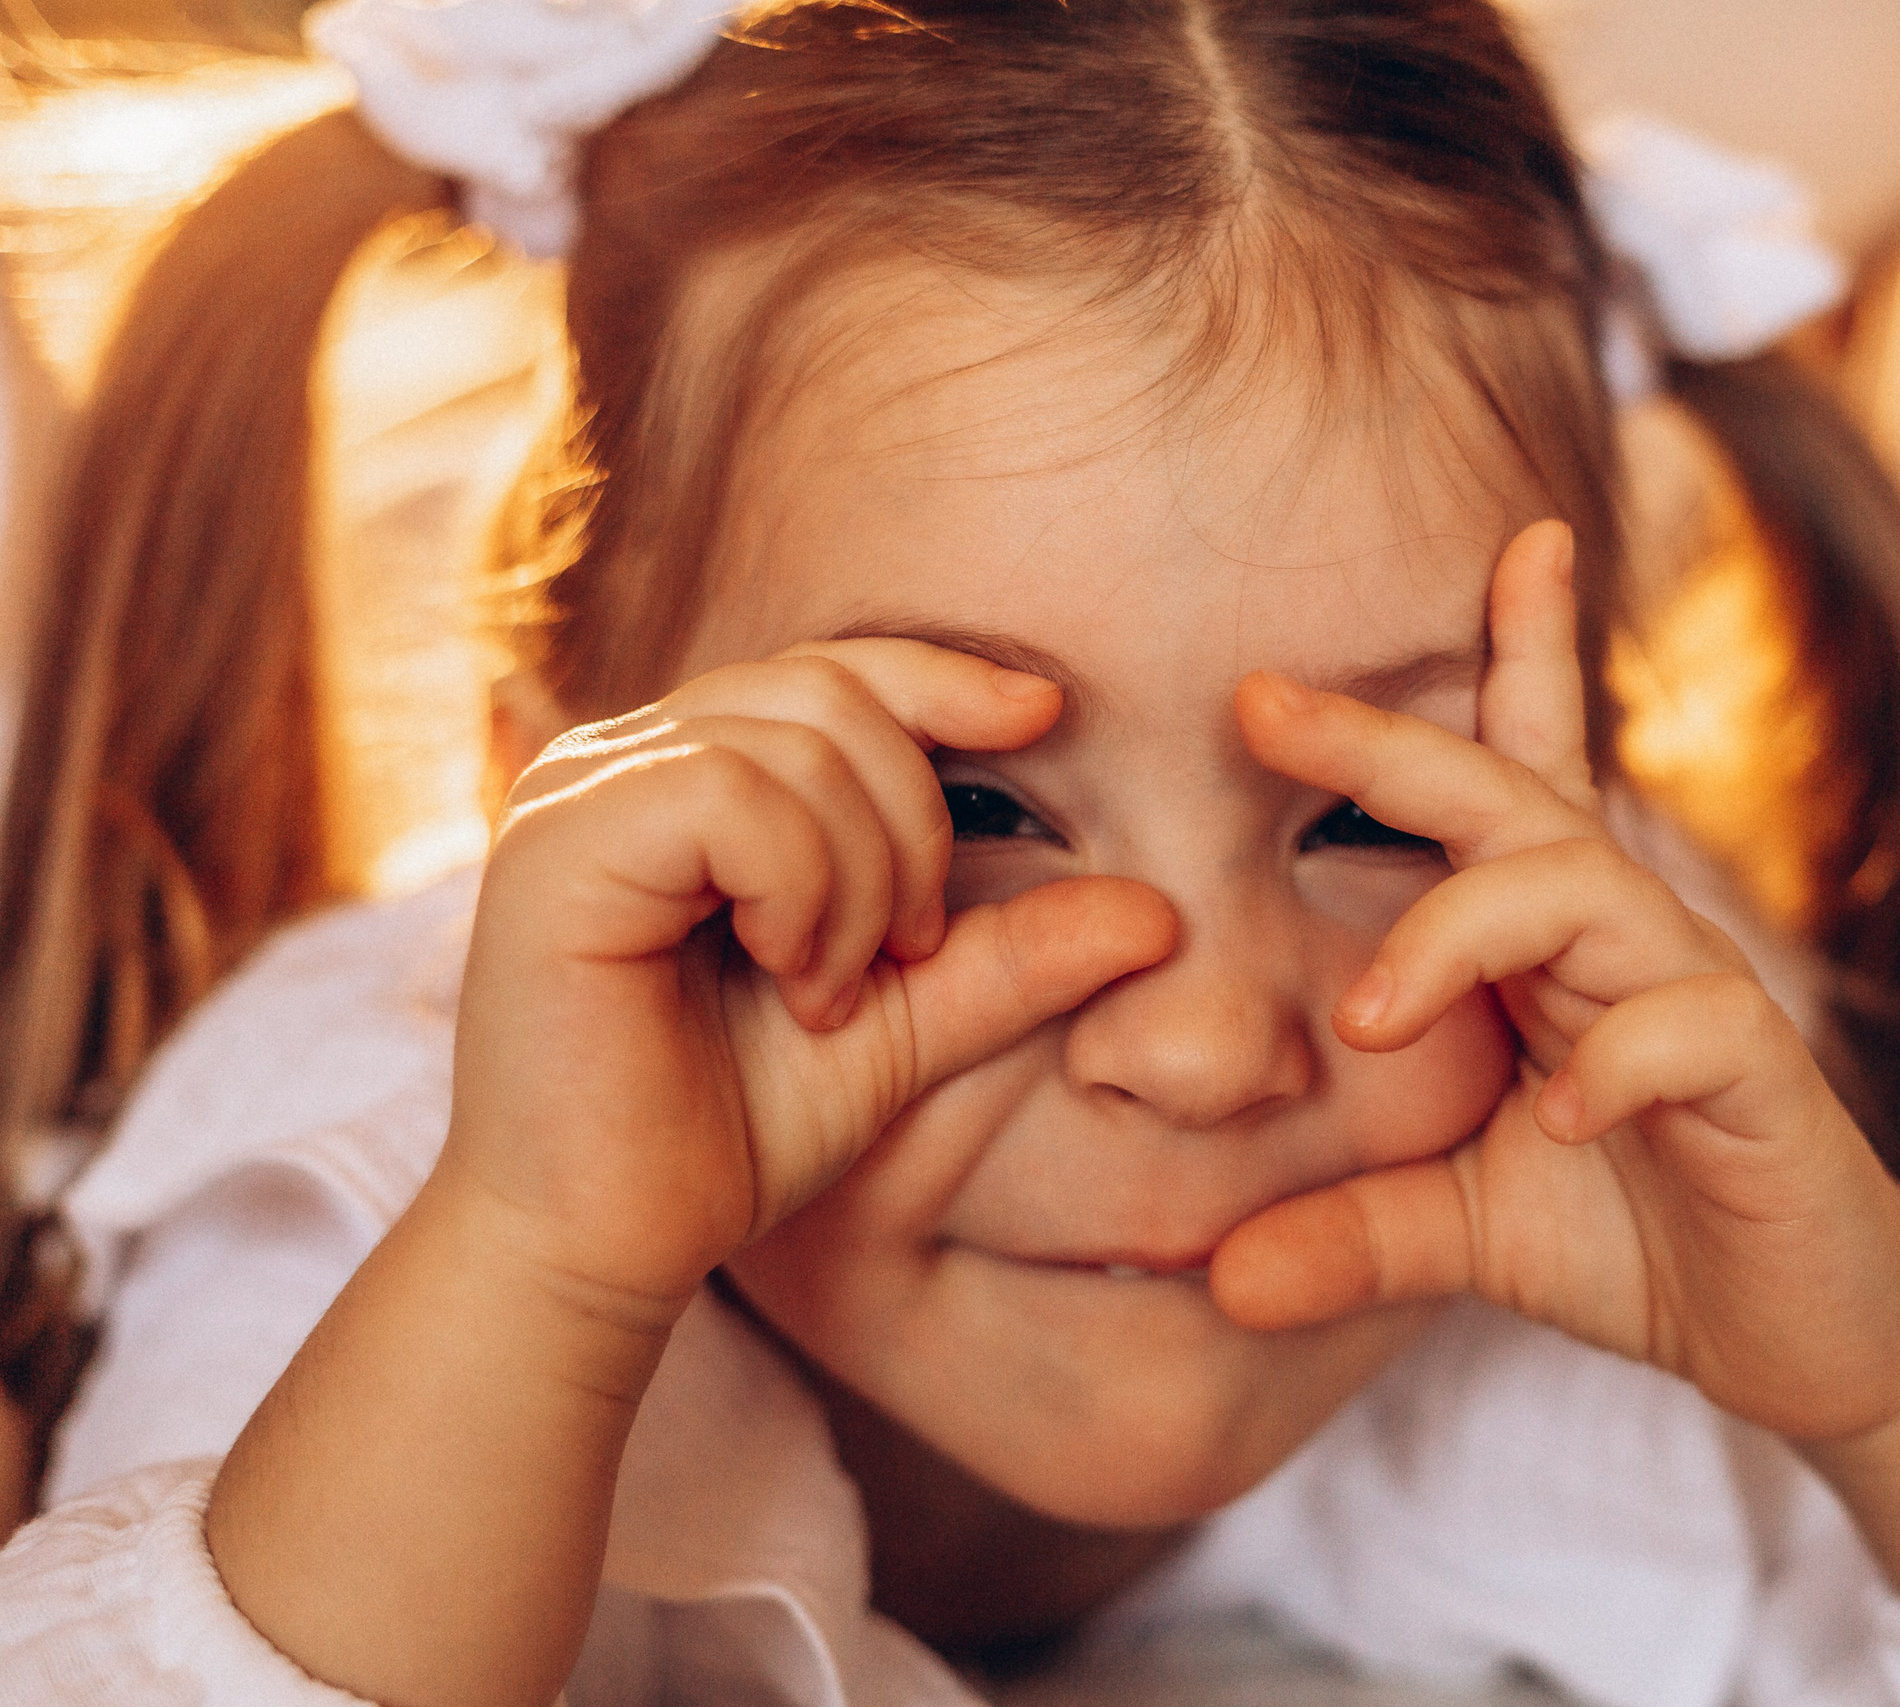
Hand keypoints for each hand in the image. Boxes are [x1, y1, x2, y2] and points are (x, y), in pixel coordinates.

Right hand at [447, 641, 1176, 1313]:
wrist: (606, 1247)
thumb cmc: (730, 1133)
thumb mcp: (904, 1026)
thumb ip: (1009, 958)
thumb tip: (1160, 912)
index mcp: (685, 776)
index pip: (835, 671)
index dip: (944, 680)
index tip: (1046, 716)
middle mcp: (619, 759)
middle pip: (832, 692)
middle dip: (914, 825)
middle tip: (905, 957)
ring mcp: (579, 793)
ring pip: (796, 743)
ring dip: (863, 879)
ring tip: (832, 991)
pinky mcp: (557, 843)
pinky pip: (731, 795)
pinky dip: (802, 890)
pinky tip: (793, 980)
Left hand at [1210, 522, 1899, 1442]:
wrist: (1801, 1341)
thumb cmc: (1636, 1240)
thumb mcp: (1465, 1230)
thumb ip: (1353, 1233)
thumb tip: (1223, 1283)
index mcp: (1548, 942)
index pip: (1504, 779)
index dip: (1475, 665)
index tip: (1341, 621)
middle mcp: (1621, 940)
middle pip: (1514, 800)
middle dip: (1391, 745)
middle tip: (1264, 703)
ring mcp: (1697, 997)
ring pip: (1592, 889)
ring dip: (1463, 930)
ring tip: (1370, 1021)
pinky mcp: (1764, 1080)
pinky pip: (1697, 1025)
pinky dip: (1619, 1061)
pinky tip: (1561, 1117)